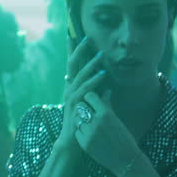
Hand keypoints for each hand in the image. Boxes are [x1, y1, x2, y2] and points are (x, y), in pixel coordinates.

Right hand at [58, 37, 107, 151]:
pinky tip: (102, 74)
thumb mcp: (90, 108)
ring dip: (91, 64)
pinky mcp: (75, 105)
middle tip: (87, 37)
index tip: (73, 34)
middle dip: (79, 50)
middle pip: (72, 65)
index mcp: (72, 87)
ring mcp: (71, 96)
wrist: (71, 142)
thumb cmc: (81, 124)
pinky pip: (85, 89)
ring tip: (101, 53)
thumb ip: (97, 97)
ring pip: (80, 75)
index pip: (72, 64)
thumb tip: (108, 90)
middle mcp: (69, 89)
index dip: (72, 49)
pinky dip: (94, 80)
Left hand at [74, 90, 141, 176]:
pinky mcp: (84, 143)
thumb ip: (107, 105)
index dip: (89, 97)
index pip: (89, 96)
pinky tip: (89, 135)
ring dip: (81, 120)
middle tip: (88, 113)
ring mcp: (89, 133)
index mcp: (106, 113)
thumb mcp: (116, 119)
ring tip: (89, 125)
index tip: (92, 101)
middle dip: (83, 108)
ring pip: (77, 119)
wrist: (126, 160)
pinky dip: (81, 132)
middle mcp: (96, 122)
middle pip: (80, 106)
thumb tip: (106, 91)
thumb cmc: (124, 138)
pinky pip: (77, 132)